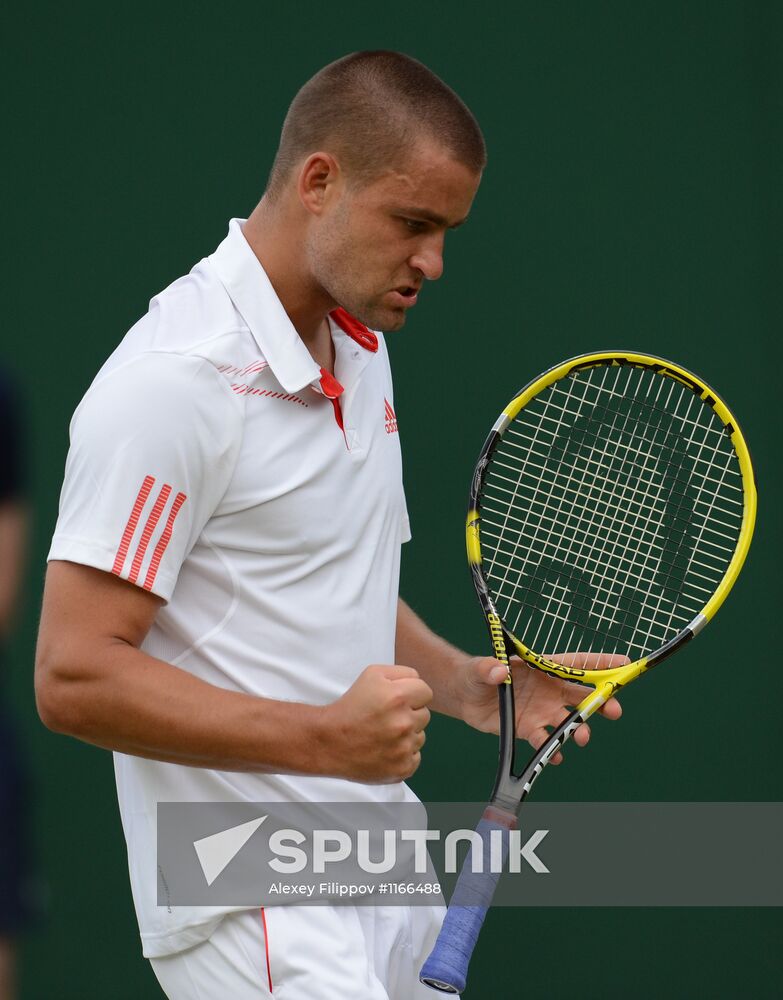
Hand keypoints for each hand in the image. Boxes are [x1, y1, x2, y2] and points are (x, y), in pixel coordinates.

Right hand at [320, 664, 432, 783]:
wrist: (329, 741)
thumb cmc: (350, 706)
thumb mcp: (372, 674)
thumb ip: (401, 673)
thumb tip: (419, 683)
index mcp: (398, 697)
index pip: (426, 691)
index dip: (411, 693)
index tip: (397, 700)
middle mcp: (403, 723)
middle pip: (425, 714)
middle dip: (409, 713)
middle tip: (387, 717)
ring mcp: (404, 748)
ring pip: (420, 736)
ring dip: (406, 735)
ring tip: (383, 734)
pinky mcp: (402, 768)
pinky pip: (415, 757)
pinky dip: (403, 754)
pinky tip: (385, 750)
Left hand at [456, 653, 624, 764]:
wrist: (464, 697)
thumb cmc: (476, 673)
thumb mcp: (480, 668)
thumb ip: (489, 668)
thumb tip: (498, 671)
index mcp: (543, 667)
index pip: (576, 664)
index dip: (601, 663)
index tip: (625, 665)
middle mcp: (548, 689)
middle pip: (582, 695)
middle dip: (602, 702)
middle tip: (615, 711)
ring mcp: (541, 710)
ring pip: (568, 720)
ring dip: (579, 729)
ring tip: (583, 737)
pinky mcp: (528, 729)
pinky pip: (545, 740)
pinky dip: (552, 749)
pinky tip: (554, 755)